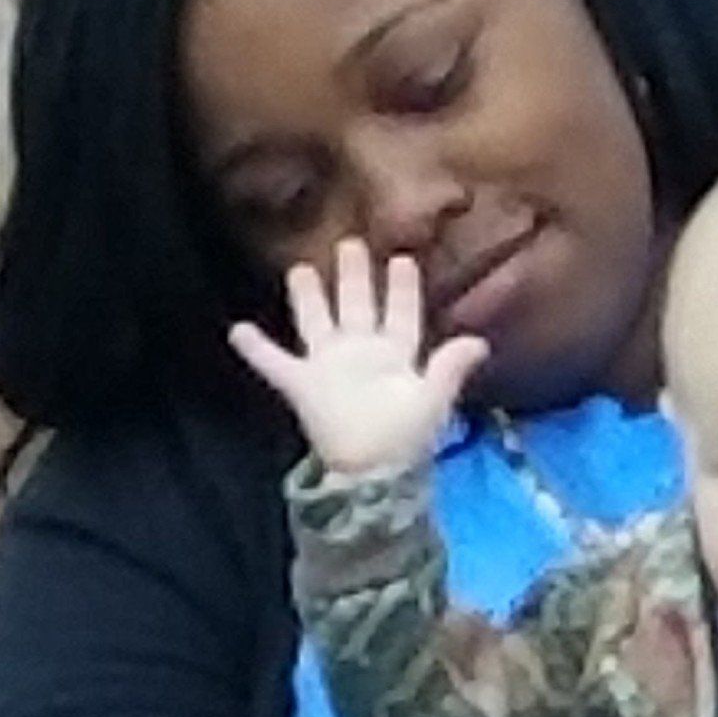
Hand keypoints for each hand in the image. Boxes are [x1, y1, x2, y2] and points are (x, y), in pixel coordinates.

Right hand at [229, 241, 489, 480]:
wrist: (372, 473)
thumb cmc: (405, 439)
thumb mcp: (433, 400)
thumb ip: (450, 368)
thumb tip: (480, 343)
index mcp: (396, 356)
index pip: (401, 314)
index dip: (402, 288)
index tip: (403, 259)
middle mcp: (362, 354)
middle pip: (357, 307)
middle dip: (354, 277)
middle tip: (351, 243)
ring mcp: (330, 367)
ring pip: (316, 322)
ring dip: (308, 297)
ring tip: (299, 268)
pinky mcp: (303, 386)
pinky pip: (275, 363)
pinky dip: (256, 349)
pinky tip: (237, 330)